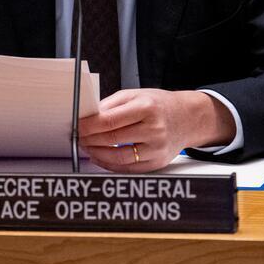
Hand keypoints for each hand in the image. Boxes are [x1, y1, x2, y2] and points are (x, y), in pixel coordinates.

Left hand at [77, 89, 235, 172]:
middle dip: (89, 139)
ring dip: (97, 154)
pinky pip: (127, 168)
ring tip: (86, 147)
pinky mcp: (157, 163)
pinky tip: (99, 157)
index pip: (110, 120)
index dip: (88, 125)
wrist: (187, 118)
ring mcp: (156, 149)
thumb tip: (87, 117)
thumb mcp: (135, 95)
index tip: (76, 126)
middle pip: (112, 139)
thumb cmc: (159, 104)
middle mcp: (154, 129)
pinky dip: (109, 164)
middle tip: (78, 136)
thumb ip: (110, 105)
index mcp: (146, 108)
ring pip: (118, 158)